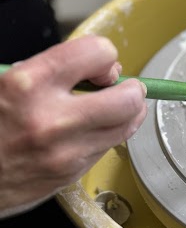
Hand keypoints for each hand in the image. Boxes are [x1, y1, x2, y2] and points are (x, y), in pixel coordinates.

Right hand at [0, 36, 146, 214]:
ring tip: (112, 107)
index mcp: (28, 84)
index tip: (98, 64)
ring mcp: (64, 152)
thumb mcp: (4, 79)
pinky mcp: (71, 174)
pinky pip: (107, 147)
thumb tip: (96, 66)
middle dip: (131, 89)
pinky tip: (89, 130)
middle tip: (122, 87)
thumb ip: (51, 67)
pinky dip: (107, 135)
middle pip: (128, 99)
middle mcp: (51, 119)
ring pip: (127, 126)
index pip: (97, 52)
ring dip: (127, 113)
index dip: (104, 55)